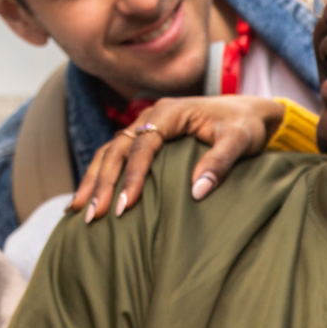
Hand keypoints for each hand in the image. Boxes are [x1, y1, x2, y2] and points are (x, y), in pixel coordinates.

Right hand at [71, 95, 285, 223]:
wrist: (248, 113)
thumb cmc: (244, 126)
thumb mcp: (240, 141)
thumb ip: (220, 162)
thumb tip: (197, 191)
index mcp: (170, 111)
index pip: (143, 144)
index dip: (133, 175)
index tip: (126, 205)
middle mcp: (151, 115)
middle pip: (117, 149)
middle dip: (102, 183)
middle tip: (94, 216)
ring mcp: (145, 126)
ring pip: (108, 152)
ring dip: (93, 181)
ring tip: (78, 212)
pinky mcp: (145, 139)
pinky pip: (115, 156)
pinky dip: (99, 177)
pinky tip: (88, 199)